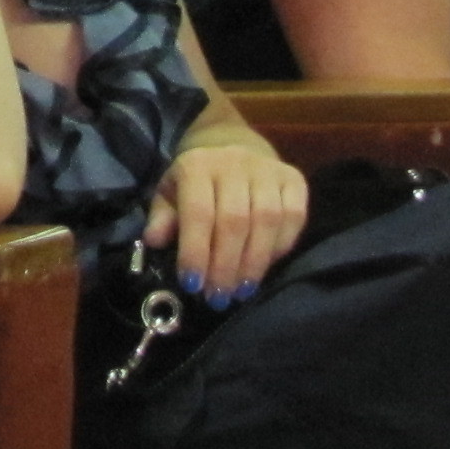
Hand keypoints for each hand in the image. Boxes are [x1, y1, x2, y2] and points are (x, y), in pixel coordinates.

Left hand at [140, 136, 308, 302]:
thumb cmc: (195, 185)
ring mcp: (268, 169)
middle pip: (235, 220)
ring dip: (254, 263)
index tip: (192, 285)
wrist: (231, 151)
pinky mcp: (293, 179)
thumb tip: (155, 241)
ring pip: (267, 220)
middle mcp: (234, 162)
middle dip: (226, 265)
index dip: (196, 252)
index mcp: (197, 165)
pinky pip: (294, 216)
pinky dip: (281, 247)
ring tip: (240, 290)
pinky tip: (265, 267)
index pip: (198, 212)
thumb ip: (162, 218)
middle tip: (218, 296)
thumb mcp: (169, 196)